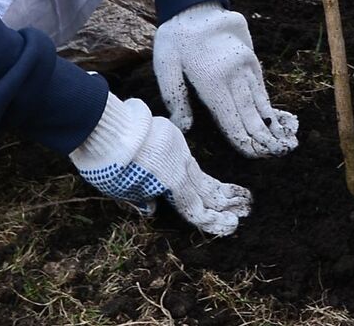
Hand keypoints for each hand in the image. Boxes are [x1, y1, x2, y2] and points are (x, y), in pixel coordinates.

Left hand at [70, 94, 252, 234]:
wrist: (107, 127)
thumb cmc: (111, 164)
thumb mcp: (121, 191)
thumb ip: (140, 201)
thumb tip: (152, 208)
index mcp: (172, 184)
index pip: (197, 208)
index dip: (214, 220)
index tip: (232, 225)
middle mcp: (180, 166)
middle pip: (206, 188)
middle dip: (227, 201)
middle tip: (245, 208)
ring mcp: (177, 149)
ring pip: (197, 171)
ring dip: (214, 185)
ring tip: (234, 193)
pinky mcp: (171, 134)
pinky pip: (186, 156)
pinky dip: (195, 169)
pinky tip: (198, 173)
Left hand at [154, 2, 297, 155]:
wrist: (195, 5)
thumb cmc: (175, 38)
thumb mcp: (165, 65)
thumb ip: (175, 98)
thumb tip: (184, 127)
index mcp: (212, 79)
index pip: (230, 117)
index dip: (242, 138)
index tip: (253, 154)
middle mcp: (234, 73)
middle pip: (249, 112)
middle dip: (261, 136)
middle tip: (274, 154)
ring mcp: (245, 65)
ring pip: (258, 100)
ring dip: (268, 122)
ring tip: (280, 141)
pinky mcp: (250, 58)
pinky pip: (260, 85)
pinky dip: (266, 103)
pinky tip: (272, 116)